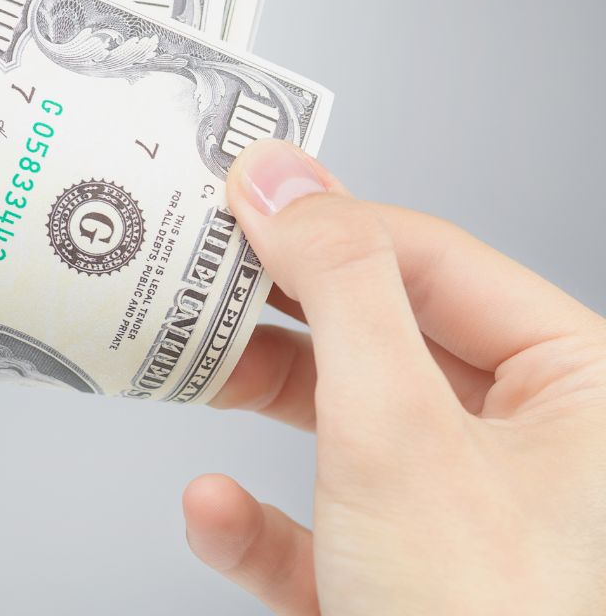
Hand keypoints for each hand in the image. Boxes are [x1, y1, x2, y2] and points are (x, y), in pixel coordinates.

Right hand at [181, 140, 605, 613]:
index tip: (230, 195)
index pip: (429, 255)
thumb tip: (282, 175)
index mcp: (572, 382)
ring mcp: (457, 520)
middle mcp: (524, 443)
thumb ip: (339, 286)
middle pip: (375, 334)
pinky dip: (256, 521)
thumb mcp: (400, 430)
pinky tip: (209, 510)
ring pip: (339, 426)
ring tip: (182, 365)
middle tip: (191, 272)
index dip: (323, 218)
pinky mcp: (398, 587)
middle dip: (276, 313)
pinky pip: (318, 531)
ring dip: (253, 406)